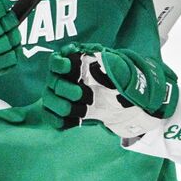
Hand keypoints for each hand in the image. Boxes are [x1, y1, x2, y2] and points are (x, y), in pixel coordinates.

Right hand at [41, 44, 177, 138]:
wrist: (132, 105)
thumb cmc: (126, 83)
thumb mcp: (124, 72)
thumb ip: (114, 66)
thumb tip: (102, 59)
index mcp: (78, 64)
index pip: (57, 60)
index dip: (59, 63)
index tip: (70, 66)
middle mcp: (67, 80)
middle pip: (53, 82)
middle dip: (65, 89)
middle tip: (83, 95)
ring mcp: (65, 98)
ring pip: (48, 100)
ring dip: (60, 105)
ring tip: (77, 110)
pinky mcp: (67, 115)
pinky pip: (52, 118)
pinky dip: (58, 121)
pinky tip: (70, 122)